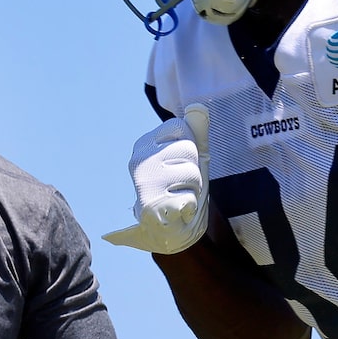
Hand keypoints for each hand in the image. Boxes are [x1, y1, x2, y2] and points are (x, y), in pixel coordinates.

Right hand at [103, 117, 208, 253]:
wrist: (168, 231)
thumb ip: (194, 133)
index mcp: (144, 145)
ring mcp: (145, 182)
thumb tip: (198, 107)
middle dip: (195, 169)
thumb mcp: (188, 158)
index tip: (181, 163)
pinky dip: (190, 206)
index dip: (190, 147)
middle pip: (188, 149)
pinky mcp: (152, 204)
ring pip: (192, 172)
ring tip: (180, 197)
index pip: (180, 126)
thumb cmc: (180, 189)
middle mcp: (139, 160)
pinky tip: (177, 211)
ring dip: (194, 188)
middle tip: (182, 185)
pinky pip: (191, 196)